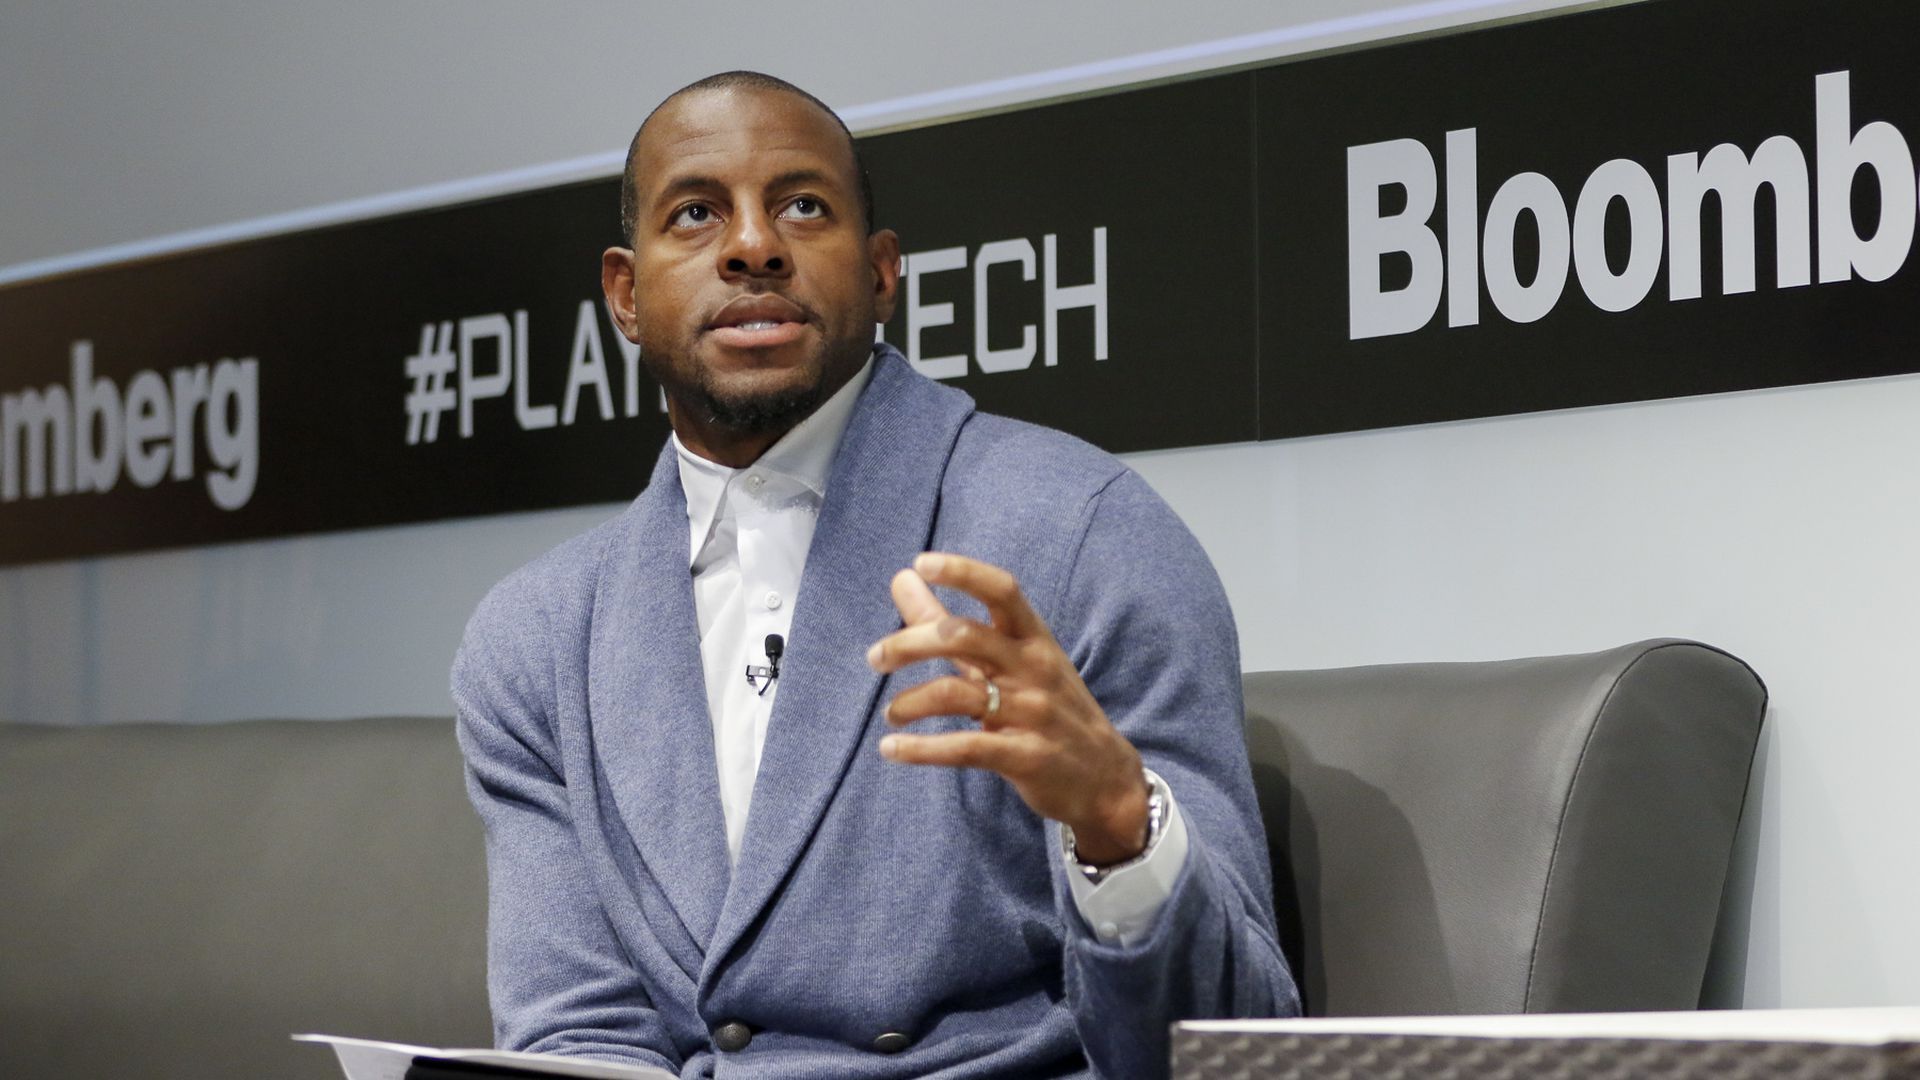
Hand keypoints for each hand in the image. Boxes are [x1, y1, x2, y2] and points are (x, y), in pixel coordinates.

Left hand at [866, 552, 1150, 865]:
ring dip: (910, 703)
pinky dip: (921, 749)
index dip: (964, 572)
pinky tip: (891, 749)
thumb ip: (950, 622)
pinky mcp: (1024, 757)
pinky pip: (965, 747)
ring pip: (957, 694)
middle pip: (965, 636)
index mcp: (1034, 640)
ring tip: (891, 715)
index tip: (922, 563)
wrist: (1105, 779)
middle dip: (910, 643)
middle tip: (875, 659)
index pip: (1003, 591)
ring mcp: (1032, 713)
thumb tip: (902, 576)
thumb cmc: (1048, 709)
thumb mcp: (1009, 662)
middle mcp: (1034, 669)